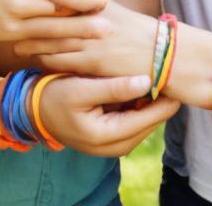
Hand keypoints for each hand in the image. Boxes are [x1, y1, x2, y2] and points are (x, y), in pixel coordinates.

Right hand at [0, 0, 108, 40]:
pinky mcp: (8, 36)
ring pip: (53, 31)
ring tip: (101, 35)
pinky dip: (58, 43)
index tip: (102, 1)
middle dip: (88, 20)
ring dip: (78, 34)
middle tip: (110, 26)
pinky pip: (39, 41)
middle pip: (62, 13)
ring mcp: (12, 20)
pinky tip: (74, 45)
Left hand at [15, 0, 154, 75]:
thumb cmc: (136, 31)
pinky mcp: (92, 63)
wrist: (161, 54)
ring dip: (32, 44)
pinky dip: (46, 62)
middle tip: (9, 22)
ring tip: (17, 46)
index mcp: (96, 3)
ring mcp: (91, 41)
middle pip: (51, 18)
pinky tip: (35, 63)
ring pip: (52, 41)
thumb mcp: (113, 8)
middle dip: (28, 20)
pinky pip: (61, 62)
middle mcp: (91, 19)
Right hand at [39, 74, 178, 155]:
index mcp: (108, 137)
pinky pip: (138, 117)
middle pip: (155, 120)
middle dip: (162, 95)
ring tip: (158, 68)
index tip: (175, 69)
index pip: (152, 117)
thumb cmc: (55, 97)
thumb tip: (147, 82)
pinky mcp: (116, 136)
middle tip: (169, 64)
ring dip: (153, 97)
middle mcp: (117, 146)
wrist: (37, 112)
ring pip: (149, 118)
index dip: (167, 94)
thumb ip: (113, 88)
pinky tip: (142, 79)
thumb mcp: (81, 90)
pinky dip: (142, 100)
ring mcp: (117, 143)